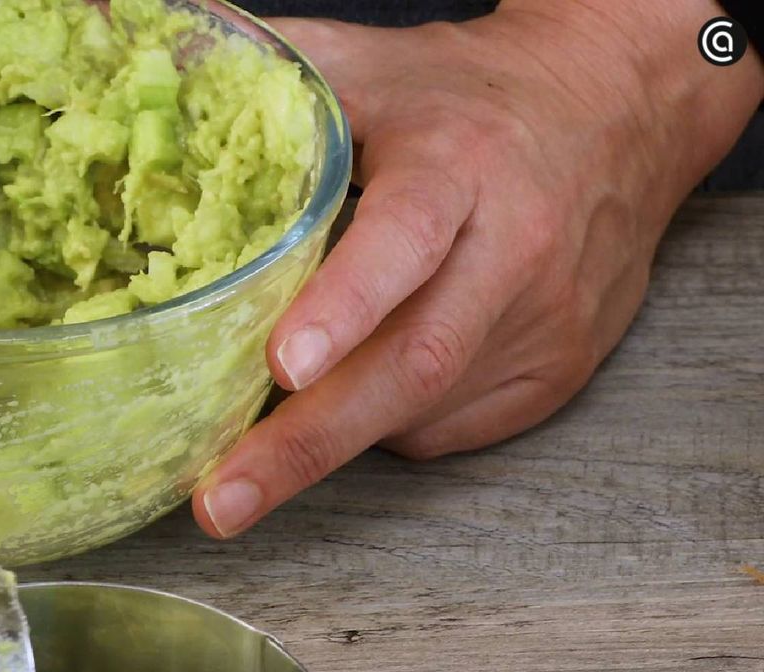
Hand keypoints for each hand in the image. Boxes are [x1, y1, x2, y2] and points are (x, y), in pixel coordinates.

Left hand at [194, 0, 763, 537]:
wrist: (615, 116)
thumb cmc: (472, 100)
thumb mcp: (377, 64)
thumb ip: (275, 75)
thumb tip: (162, 77)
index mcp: (461, 168)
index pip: (404, 241)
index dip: (344, 306)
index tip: (284, 365)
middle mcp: (513, 252)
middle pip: (414, 363)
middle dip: (308, 444)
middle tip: (221, 500)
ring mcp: (544, 323)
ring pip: (423, 409)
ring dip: (330, 440)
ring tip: (248, 467)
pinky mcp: (556, 370)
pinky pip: (449, 428)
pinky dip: (383, 429)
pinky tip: (350, 404)